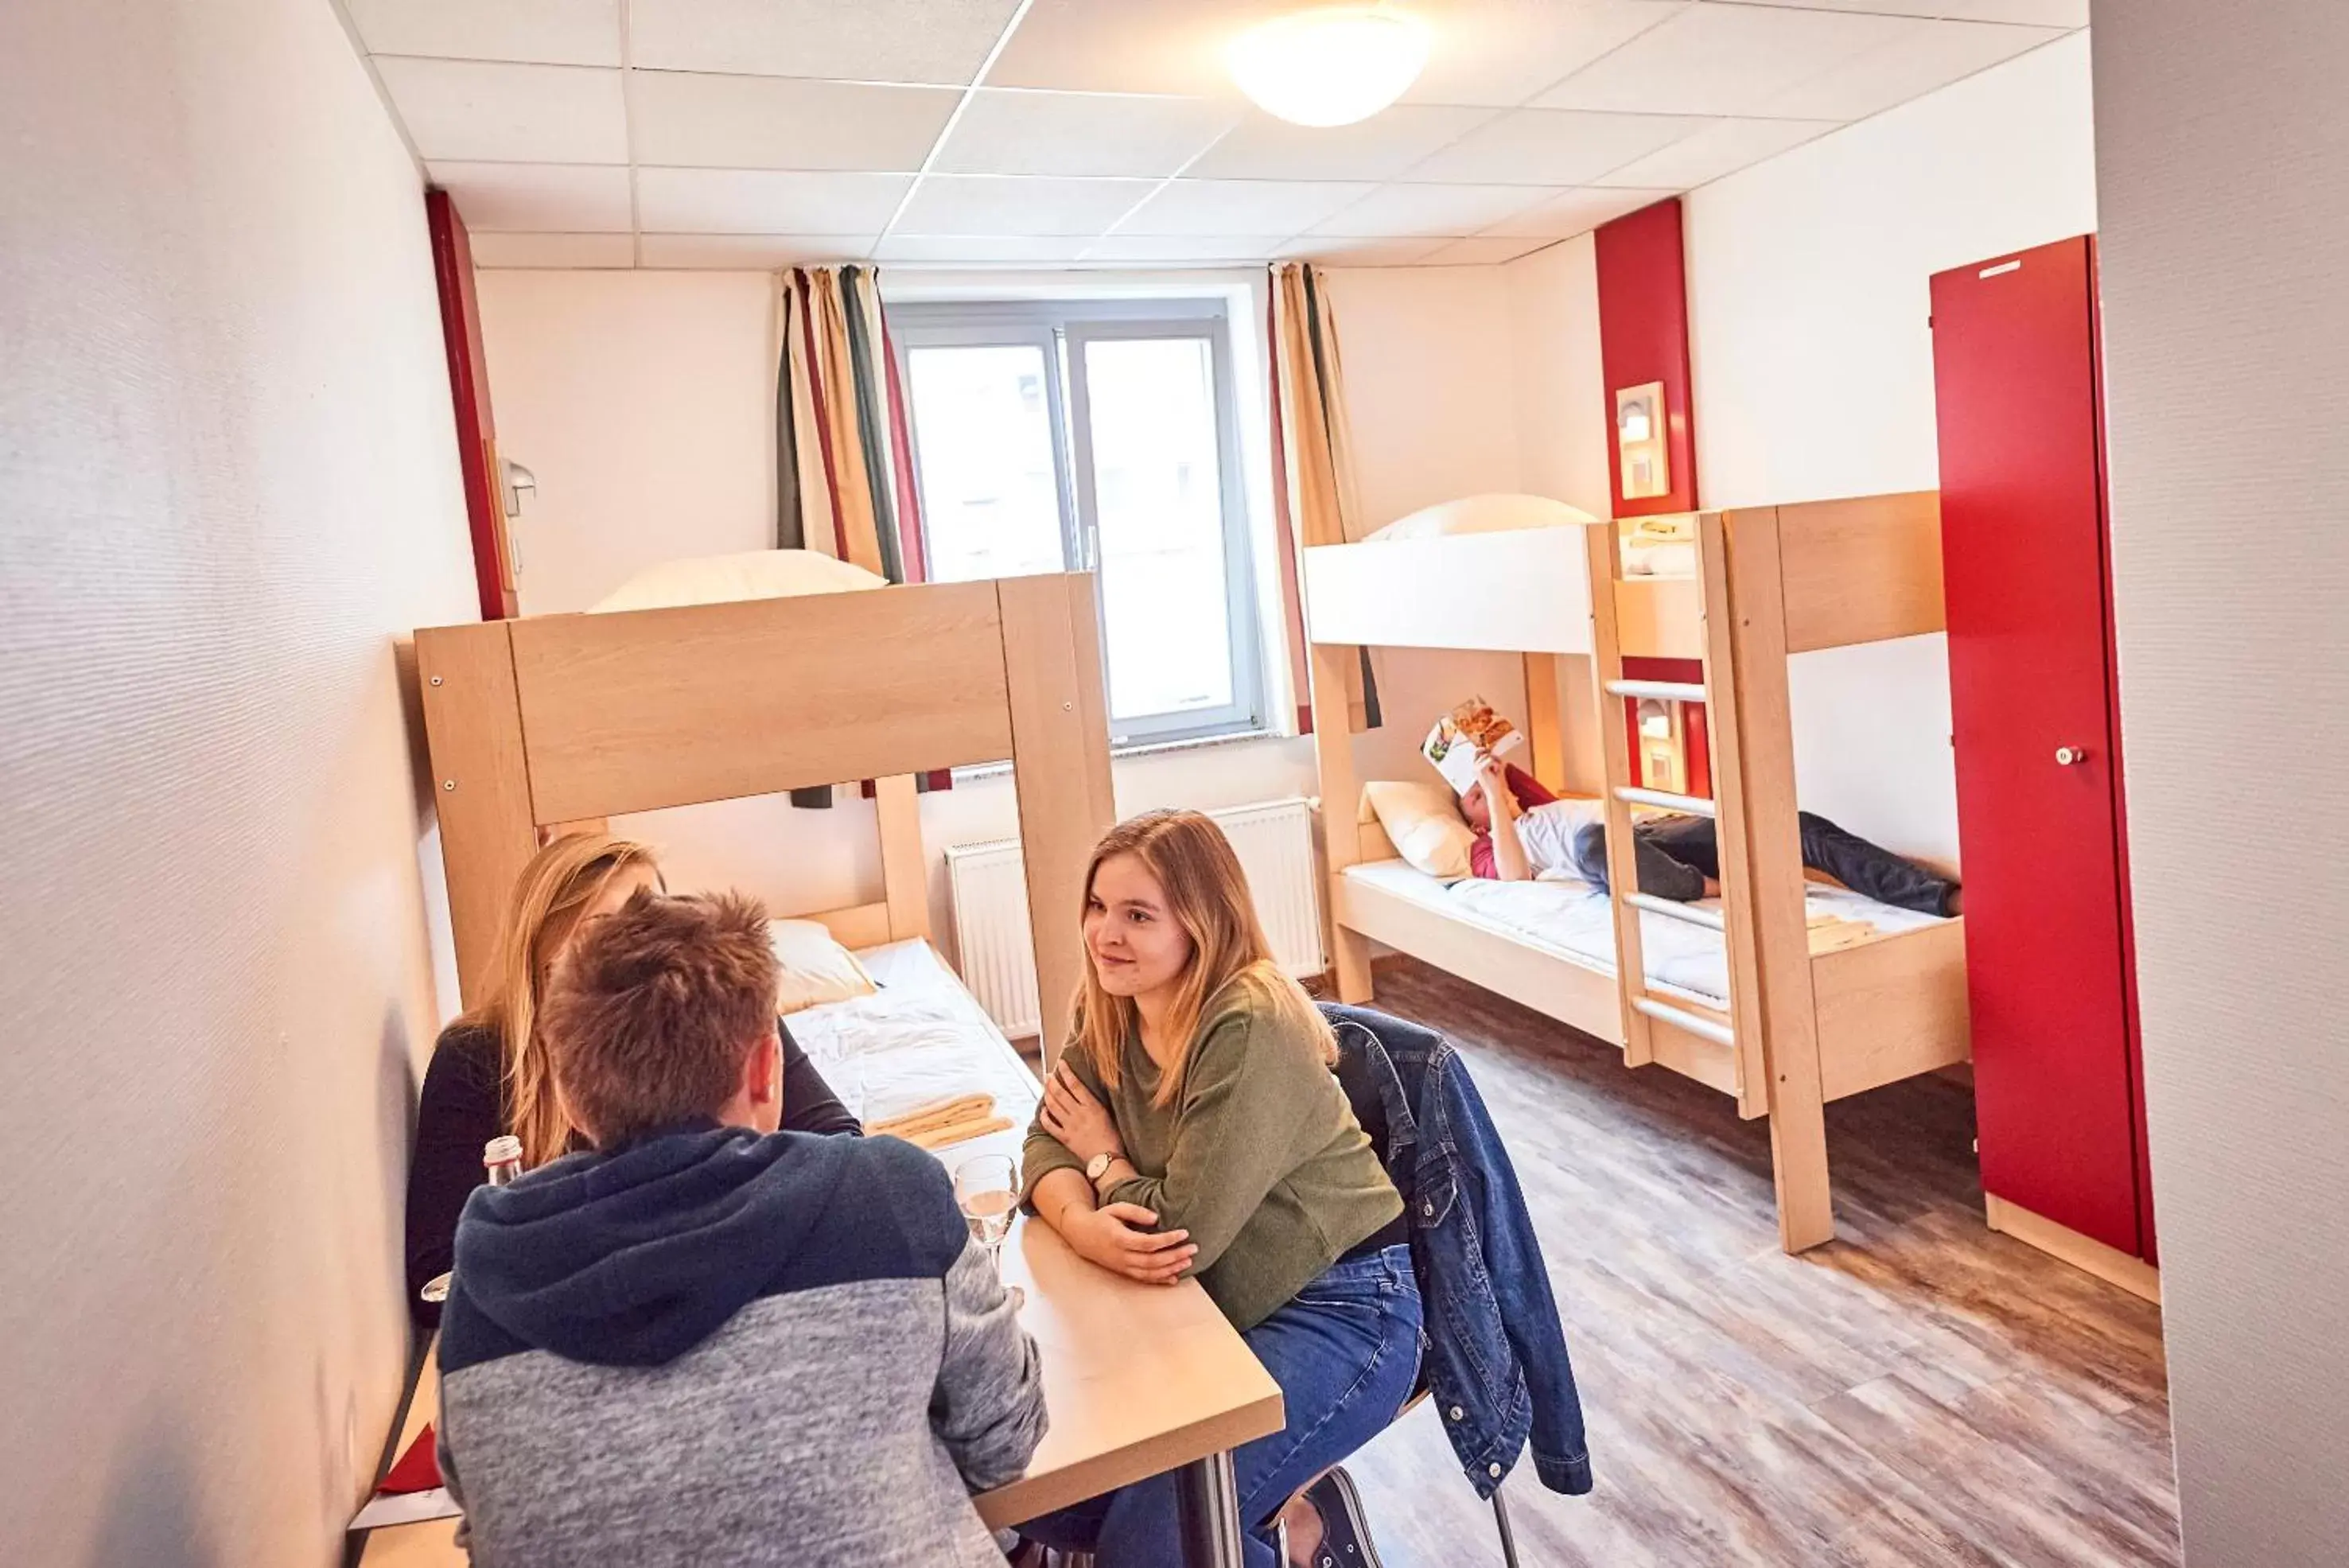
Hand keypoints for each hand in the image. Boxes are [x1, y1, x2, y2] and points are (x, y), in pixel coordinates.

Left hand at [1040, 1062, 1121, 1163]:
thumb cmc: (1114, 1138)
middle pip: (1060, 1093)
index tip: (1060, 1064)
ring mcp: (1070, 1126)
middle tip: (1048, 1075)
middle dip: (1052, 1082)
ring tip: (1045, 1088)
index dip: (1066, 1072)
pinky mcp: (1065, 1138)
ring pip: (1053, 1107)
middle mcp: (1079, 1114)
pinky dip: (1045, 1117)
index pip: (1075, 1085)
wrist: (1108, 1160)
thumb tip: (1088, 1092)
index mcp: (1092, 1106)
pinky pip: (1050, 1126)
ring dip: (1047, 1095)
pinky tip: (1043, 1110)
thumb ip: (1096, 1104)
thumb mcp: (1109, 1115)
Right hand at [1066, 1203, 1195, 1285]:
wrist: (1082, 1236)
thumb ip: (1136, 1211)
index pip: (1149, 1243)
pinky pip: (1144, 1279)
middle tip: (1193, 1248)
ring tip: (1189, 1261)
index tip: (1185, 1232)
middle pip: (1153, 1261)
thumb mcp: (1116, 1208)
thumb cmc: (1102, 1219)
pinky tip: (1174, 1277)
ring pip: (1150, 1273)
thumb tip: (1156, 1218)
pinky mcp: (1124, 1272)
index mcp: (1120, 1239)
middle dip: (1175, 1256)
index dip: (1168, 1239)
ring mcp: (1123, 1267)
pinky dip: (1160, 1280)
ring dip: (1171, 1269)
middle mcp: (1122, 1256)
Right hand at [1474, 749, 1507, 784]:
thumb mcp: (1495, 768)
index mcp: (1476, 767)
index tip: (1488, 749)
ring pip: (1488, 756)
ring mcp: (1476, 768)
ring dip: (1495, 762)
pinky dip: (1496, 764)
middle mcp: (1474, 767)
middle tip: (1497, 767)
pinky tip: (1496, 771)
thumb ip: (1493, 760)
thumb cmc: (1497, 782)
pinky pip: (1491, 760)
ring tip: (1496, 771)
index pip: (1476, 752)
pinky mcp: (1481, 769)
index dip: (1482, 749)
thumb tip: (1494, 751)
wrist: (1496, 793)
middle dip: (1493, 758)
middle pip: (1484, 753)